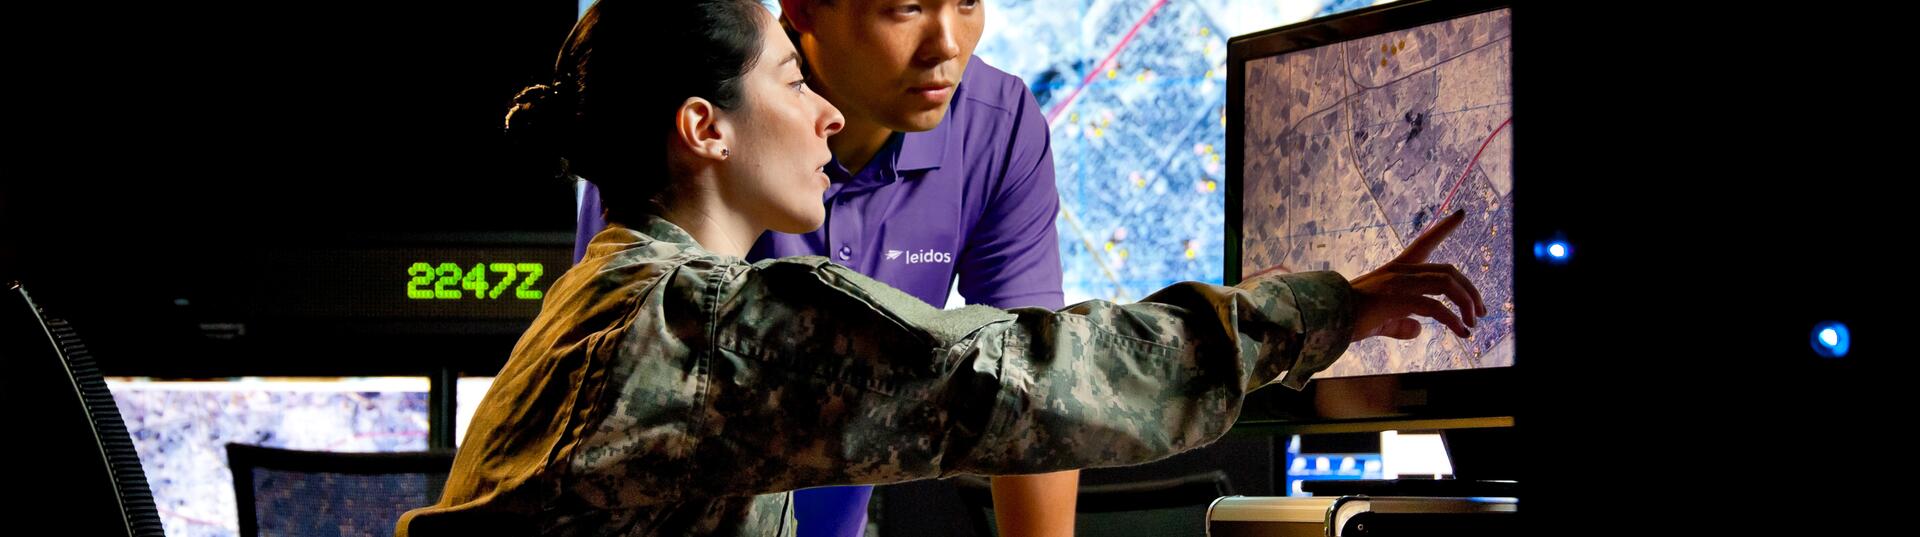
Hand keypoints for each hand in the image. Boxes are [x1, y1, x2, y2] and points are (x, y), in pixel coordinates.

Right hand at [1348, 210, 1487, 340]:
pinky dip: (1454, 321)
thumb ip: (1401, 323)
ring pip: (1447, 283)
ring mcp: (1399, 284)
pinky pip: (1436, 308)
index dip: (1444, 228)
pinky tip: (1462, 333)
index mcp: (1395, 270)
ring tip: (1473, 322)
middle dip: (1470, 289)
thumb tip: (1418, 329)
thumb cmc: (1348, 317)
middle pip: (1448, 270)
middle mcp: (1400, 272)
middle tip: (1480, 310)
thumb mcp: (1380, 320)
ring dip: (1467, 302)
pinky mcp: (1398, 300)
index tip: (1461, 214)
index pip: (1424, 243)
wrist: (1325, 317)